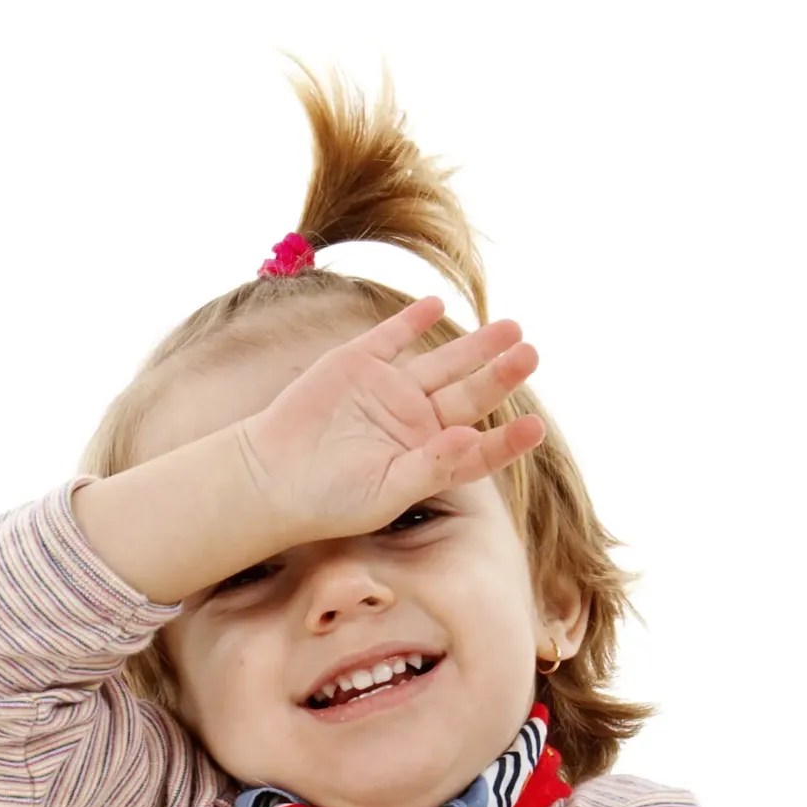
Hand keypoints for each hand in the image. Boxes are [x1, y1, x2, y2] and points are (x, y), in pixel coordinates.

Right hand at [234, 294, 545, 549]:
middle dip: (500, 374)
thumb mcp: (384, 493)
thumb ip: (430, 466)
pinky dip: (412, 320)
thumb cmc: (329, 501)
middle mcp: (417, 422)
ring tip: (511, 329)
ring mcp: (390, 390)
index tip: (535, 428)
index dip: (507, 439)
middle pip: (468, 395)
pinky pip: (391, 336)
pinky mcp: (358, 364)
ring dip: (475, 345)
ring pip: (442, 363)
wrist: (270, 478)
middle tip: (530, 354)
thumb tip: (470, 436)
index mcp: (429, 459)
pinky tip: (436, 305)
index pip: (478, 448)